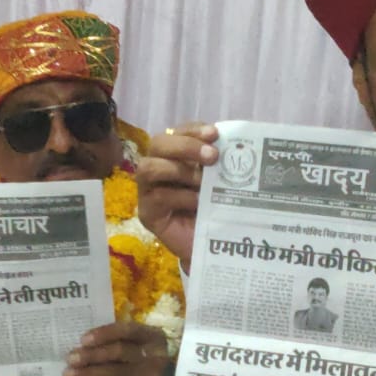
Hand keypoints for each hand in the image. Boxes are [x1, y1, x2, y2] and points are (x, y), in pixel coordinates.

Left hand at [64, 322, 171, 375]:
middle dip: (91, 355)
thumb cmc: (148, 362)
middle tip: (71, 358)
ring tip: (69, 374)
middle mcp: (153, 358)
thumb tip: (85, 343)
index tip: (83, 339)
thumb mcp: (144, 345)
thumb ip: (122, 339)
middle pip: (118, 352)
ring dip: (87, 374)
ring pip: (112, 374)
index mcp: (153, 338)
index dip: (104, 334)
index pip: (127, 330)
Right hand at [137, 123, 218, 267]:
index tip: (215, 133)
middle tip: (212, 157)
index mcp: (175, 155)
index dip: (193, 129)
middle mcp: (157, 168)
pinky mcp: (147, 213)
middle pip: (157, 143)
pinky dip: (180, 196)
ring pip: (148, 168)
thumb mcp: (219, 180)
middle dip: (185, 146)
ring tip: (202, 182)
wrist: (211, 245)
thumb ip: (218, 162)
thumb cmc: (214, 209)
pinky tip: (198, 202)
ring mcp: (148, 191)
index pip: (177, 132)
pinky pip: (156, 197)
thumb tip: (229, 142)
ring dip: (178, 170)